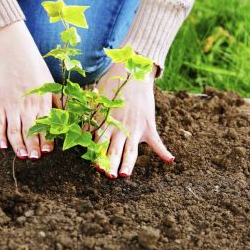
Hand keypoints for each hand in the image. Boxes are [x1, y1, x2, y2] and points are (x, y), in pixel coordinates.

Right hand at [0, 21, 54, 158]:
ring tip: (23, 156)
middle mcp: (27, 106)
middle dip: (34, 147)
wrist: (14, 53)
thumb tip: (65, 116)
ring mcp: (11, 106)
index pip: (45, 126)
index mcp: (42, 102)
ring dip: (19, 145)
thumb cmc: (34, 68)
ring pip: (15, 131)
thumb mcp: (50, 84)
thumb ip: (56, 101)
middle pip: (31, 131)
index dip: (46, 140)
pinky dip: (0, 136)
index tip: (48, 151)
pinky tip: (3, 147)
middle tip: (36, 158)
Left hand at [94, 62, 174, 177]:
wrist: (133, 73)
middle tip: (108, 176)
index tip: (96, 167)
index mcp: (106, 123)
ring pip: (131, 150)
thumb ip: (89, 118)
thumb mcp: (97, 101)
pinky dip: (164, 151)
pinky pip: (157, 141)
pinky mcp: (148, 124)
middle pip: (114, 150)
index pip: (100, 143)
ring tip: (124, 175)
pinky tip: (170, 160)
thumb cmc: (111, 86)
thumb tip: (79, 132)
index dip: (98, 156)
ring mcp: (135, 128)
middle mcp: (120, 128)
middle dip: (110, 164)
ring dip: (127, 163)